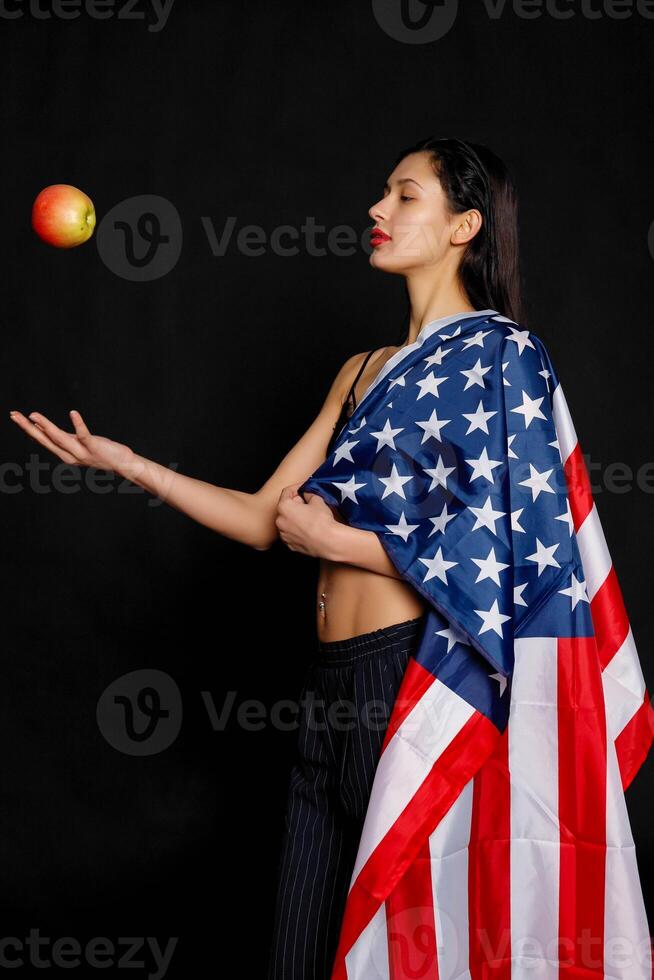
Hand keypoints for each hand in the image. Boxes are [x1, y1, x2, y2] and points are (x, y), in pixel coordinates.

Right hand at [8, 409, 135, 472]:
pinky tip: (73, 413)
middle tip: (14, 415)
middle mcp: (69, 455)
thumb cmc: (99, 451)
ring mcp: (81, 452)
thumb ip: (60, 438)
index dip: (27, 428)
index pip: (42, 439)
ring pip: (59, 438)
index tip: (14, 416)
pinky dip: (78, 424)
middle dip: (28, 427)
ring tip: (34, 414)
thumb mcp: (76, 445)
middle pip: (45, 439)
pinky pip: (84, 434)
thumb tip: (41, 427)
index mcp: (64, 453)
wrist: (122, 464)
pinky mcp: (94, 447)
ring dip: (46, 426)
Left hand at [275, 482, 337, 556]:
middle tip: (309, 503)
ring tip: (310, 518)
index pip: (287, 491)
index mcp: (284, 507)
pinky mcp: (290, 545)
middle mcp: (280, 521)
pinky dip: (297, 530)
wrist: (328, 542)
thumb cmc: (322, 521)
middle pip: (286, 507)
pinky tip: (308, 529)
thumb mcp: (317, 500)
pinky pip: (291, 533)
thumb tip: (307, 494)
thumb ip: (308, 493)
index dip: (297, 487)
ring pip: (288, 521)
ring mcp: (284, 534)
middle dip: (296, 504)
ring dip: (295, 518)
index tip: (304, 488)